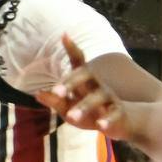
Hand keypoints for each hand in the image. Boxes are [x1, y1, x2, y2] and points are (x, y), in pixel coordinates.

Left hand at [37, 36, 161, 150]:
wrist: (123, 123)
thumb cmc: (91, 113)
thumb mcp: (69, 109)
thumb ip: (55, 101)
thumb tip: (38, 94)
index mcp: (84, 81)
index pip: (78, 61)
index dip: (72, 48)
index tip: (64, 35)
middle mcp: (97, 85)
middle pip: (86, 75)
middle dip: (70, 82)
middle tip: (56, 92)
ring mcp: (109, 98)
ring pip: (98, 97)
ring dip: (84, 106)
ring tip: (71, 117)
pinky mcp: (119, 113)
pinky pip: (114, 114)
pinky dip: (107, 120)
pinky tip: (100, 126)